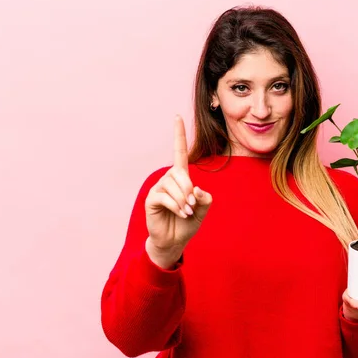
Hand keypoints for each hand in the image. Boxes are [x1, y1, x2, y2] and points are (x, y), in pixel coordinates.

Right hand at [144, 115, 212, 268]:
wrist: (174, 240)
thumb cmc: (188, 223)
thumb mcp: (202, 210)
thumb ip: (205, 199)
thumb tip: (197, 190)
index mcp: (181, 177)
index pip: (179, 152)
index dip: (178, 135)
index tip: (177, 116)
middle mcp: (168, 179)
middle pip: (180, 174)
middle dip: (189, 190)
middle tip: (192, 206)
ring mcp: (158, 188)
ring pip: (173, 186)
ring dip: (183, 200)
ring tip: (186, 212)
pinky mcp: (152, 198)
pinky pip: (165, 196)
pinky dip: (176, 206)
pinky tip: (180, 213)